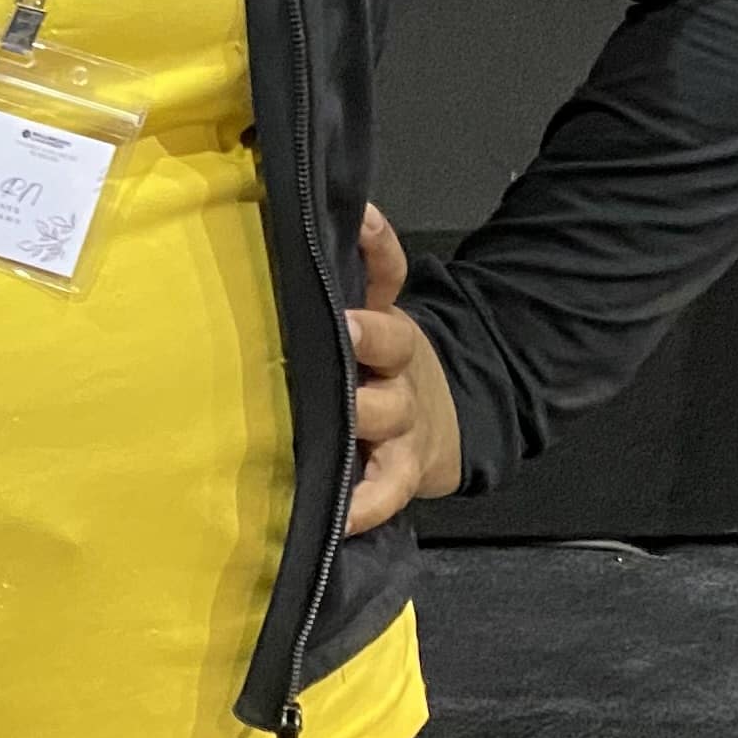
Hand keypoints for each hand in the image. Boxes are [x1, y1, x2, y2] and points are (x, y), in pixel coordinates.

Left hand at [345, 201, 462, 535]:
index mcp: (384, 319)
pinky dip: (365, 504)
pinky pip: (386, 489)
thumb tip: (295, 222)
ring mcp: (401, 418)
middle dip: (366, 337)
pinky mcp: (401, 470)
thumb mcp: (370, 317)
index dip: (377, 243)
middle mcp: (396, 364)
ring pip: (385, 412)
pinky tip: (341, 515)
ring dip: (360, 416)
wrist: (442, 424)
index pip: (387, 271)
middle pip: (391, 341)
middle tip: (342, 331)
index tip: (362, 222)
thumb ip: (343, 281)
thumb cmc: (376, 368)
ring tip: (331, 424)